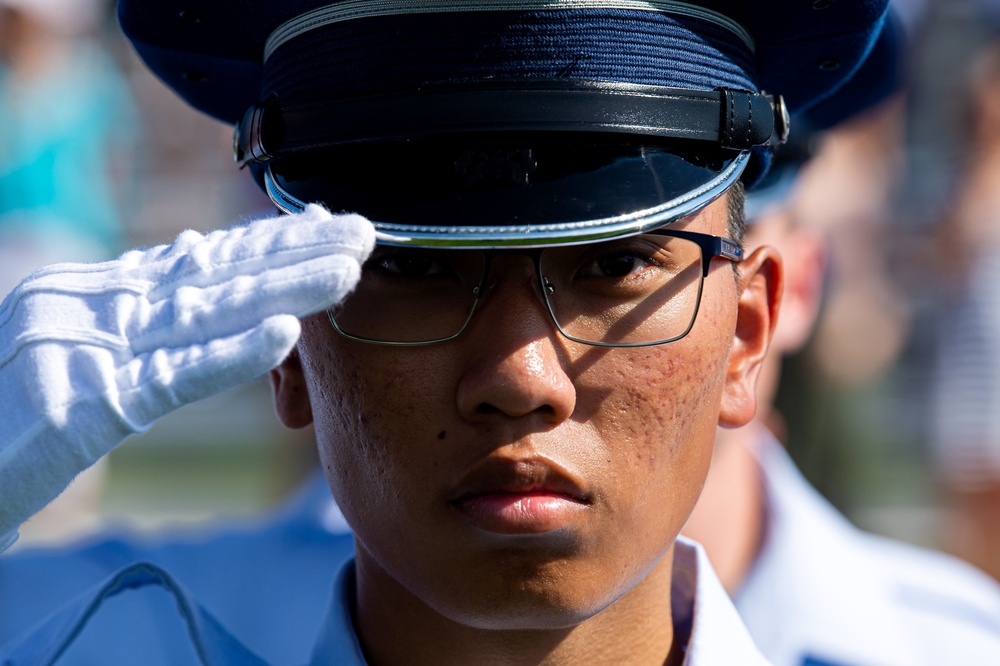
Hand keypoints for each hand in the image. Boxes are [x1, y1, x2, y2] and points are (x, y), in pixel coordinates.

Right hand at [0, 204, 374, 541]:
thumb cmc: (8, 420)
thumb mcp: (84, 356)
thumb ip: (144, 323)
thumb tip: (204, 278)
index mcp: (105, 296)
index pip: (203, 262)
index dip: (272, 242)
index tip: (331, 226)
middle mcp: (100, 306)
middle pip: (216, 274)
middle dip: (295, 252)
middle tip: (364, 232)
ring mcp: (89, 348)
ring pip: (205, 312)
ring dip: (283, 291)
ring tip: (346, 272)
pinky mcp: (82, 406)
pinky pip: (168, 378)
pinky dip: (229, 355)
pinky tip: (283, 336)